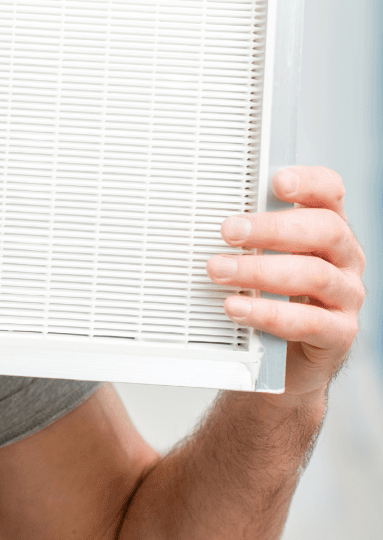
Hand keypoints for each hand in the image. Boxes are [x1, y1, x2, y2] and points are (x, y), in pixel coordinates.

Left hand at [205, 166, 365, 402]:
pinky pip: (309, 321)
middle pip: (325, 230)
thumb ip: (245, 236)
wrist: (292, 358)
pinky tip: (237, 309)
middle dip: (273, 228)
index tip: (277, 181)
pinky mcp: (339, 333)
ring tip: (219, 271)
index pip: (331, 194)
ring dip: (261, 271)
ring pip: (315, 275)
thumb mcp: (262, 257)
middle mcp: (343, 258)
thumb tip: (194, 217)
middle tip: (229, 231)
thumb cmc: (275, 295)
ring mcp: (346, 295)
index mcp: (326, 229)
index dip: (310, 182)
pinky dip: (268, 314)